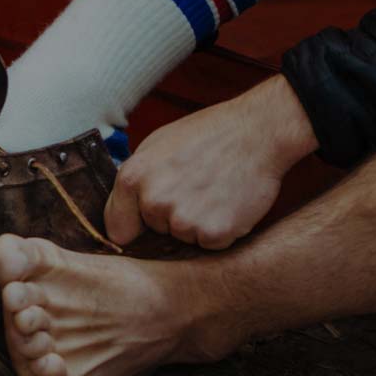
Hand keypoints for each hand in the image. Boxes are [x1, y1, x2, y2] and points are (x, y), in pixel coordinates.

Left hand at [104, 74, 316, 249]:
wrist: (257, 131)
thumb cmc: (209, 133)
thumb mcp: (158, 144)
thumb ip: (137, 178)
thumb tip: (123, 206)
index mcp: (132, 178)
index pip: (117, 227)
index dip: (135, 224)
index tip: (147, 221)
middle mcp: (154, 202)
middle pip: (155, 232)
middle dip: (171, 217)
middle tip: (195, 188)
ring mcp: (184, 220)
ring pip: (183, 237)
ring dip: (197, 223)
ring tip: (213, 191)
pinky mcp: (214, 233)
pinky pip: (210, 244)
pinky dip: (220, 230)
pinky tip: (228, 202)